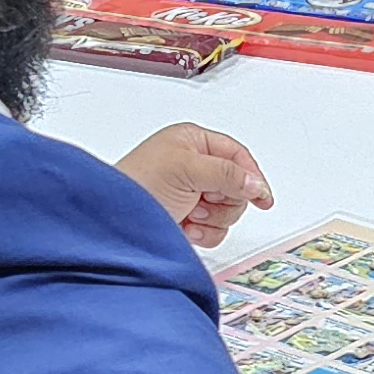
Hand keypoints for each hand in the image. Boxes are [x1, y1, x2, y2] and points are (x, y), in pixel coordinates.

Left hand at [112, 123, 273, 246]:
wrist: (112, 219)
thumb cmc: (137, 184)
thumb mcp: (188, 169)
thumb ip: (227, 174)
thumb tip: (256, 183)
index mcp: (193, 140)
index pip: (237, 155)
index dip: (251, 175)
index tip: (262, 197)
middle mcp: (193, 165)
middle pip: (236, 186)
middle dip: (222, 200)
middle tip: (202, 200)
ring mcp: (191, 193)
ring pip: (227, 210)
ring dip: (211, 217)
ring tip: (188, 212)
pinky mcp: (187, 218)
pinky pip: (215, 229)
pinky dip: (203, 232)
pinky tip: (185, 226)